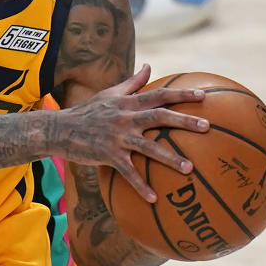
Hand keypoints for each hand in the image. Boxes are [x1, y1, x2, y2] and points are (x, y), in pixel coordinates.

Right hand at [61, 64, 208, 202]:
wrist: (59, 128)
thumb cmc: (87, 111)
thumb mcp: (109, 93)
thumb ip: (132, 82)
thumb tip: (150, 66)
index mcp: (127, 103)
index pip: (158, 95)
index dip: (181, 95)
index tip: (203, 96)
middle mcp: (124, 117)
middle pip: (158, 117)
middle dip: (183, 121)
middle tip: (206, 127)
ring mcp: (116, 137)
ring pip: (147, 147)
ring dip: (169, 157)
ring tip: (189, 168)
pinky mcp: (107, 154)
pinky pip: (127, 172)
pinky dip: (140, 185)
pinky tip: (153, 198)